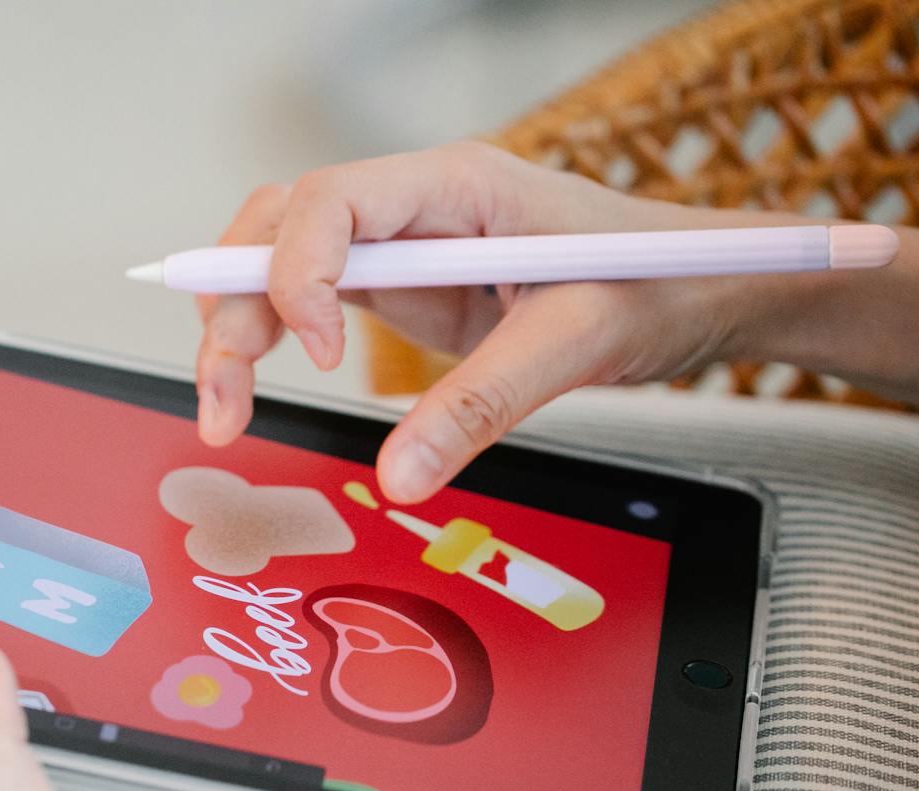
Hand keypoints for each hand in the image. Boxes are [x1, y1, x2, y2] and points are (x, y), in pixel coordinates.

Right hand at [195, 142, 758, 502]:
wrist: (696, 289)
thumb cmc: (653, 283)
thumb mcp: (577, 342)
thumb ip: (483, 403)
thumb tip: (399, 478)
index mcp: (456, 185)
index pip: (332, 200)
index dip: (301, 273)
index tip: (324, 355)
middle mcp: (412, 206)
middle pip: (278, 227)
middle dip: (233, 306)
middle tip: (222, 401)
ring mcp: (399, 246)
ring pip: (277, 262)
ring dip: (235, 330)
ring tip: (224, 411)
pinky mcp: (400, 291)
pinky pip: (308, 301)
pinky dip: (270, 343)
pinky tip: (253, 390)